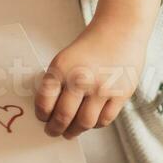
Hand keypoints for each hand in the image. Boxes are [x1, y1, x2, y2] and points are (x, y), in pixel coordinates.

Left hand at [35, 0, 156, 138]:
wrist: (120, 30)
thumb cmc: (91, 46)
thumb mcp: (65, 59)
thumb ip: (57, 82)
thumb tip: (49, 110)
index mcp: (61, 68)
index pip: (44, 102)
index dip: (42, 115)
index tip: (42, 118)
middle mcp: (81, 79)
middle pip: (63, 117)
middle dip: (55, 129)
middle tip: (53, 131)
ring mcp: (102, 88)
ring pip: (85, 123)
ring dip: (75, 131)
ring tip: (70, 132)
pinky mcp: (120, 94)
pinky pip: (105, 120)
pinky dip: (95, 125)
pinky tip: (90, 122)